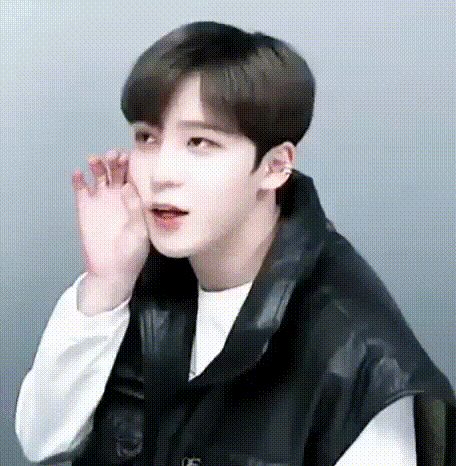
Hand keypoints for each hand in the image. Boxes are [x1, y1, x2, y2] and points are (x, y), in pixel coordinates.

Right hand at [72, 150, 149, 313]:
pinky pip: (81, 188)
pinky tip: (79, 174)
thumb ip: (136, 211)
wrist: (111, 271)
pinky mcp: (85, 207)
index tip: (129, 157)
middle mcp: (119, 196)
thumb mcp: (140, 233)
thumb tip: (127, 187)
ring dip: (98, 165)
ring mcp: (102, 200)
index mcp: (136, 200)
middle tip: (113, 156)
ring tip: (96, 161)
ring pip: (99, 174)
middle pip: (117, 170)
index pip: (135, 176)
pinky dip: (79, 179)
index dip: (132, 164)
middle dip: (115, 160)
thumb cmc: (131, 254)